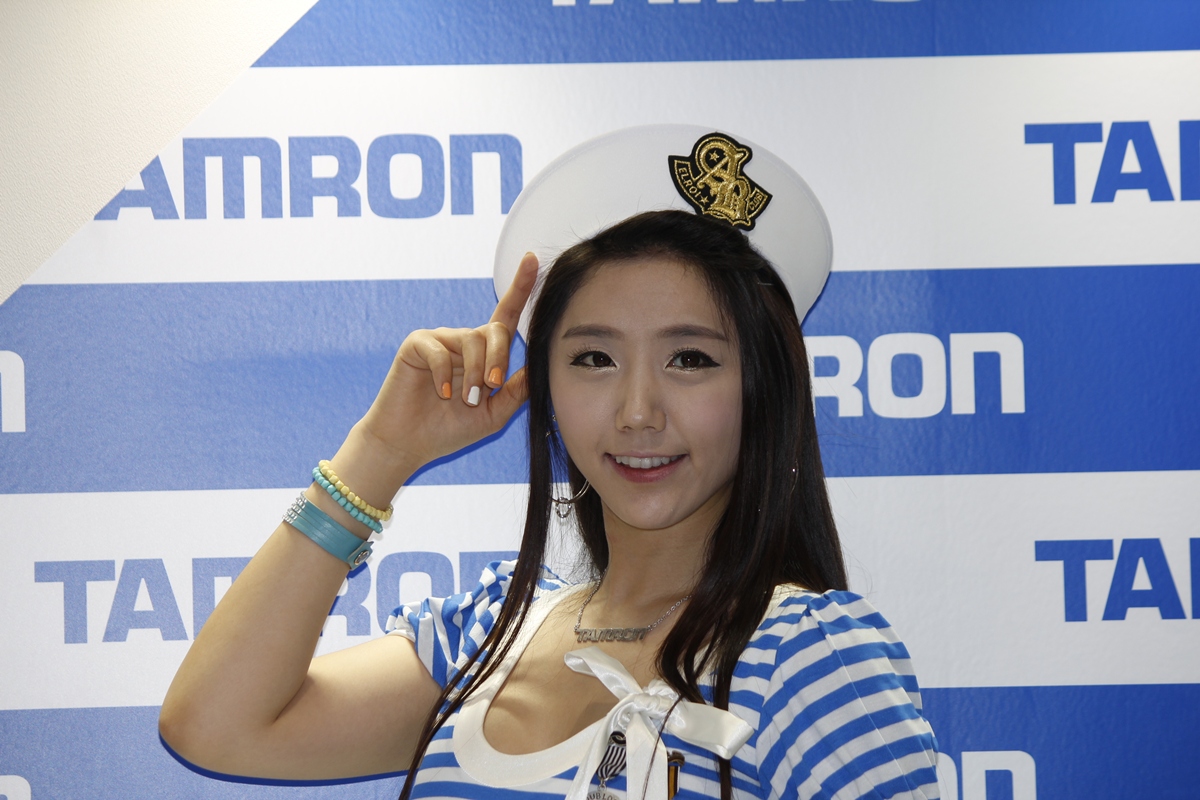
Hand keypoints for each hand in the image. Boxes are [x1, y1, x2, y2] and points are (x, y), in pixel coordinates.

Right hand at [354, 253, 538, 478]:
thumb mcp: (494, 414)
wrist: (410, 444)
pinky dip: (445, 374)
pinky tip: (442, 393)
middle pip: (495, 330)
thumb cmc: (450, 429)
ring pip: (471, 340)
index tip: (532, 259)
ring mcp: (440, 340)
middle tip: (491, 387)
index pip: (506, 317)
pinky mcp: (416, 345)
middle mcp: (463, 341)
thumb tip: (538, 365)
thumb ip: (516, 391)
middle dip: (498, 359)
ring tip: (467, 399)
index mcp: (484, 354)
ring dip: (474, 373)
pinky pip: (440, 350)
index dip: (520, 288)